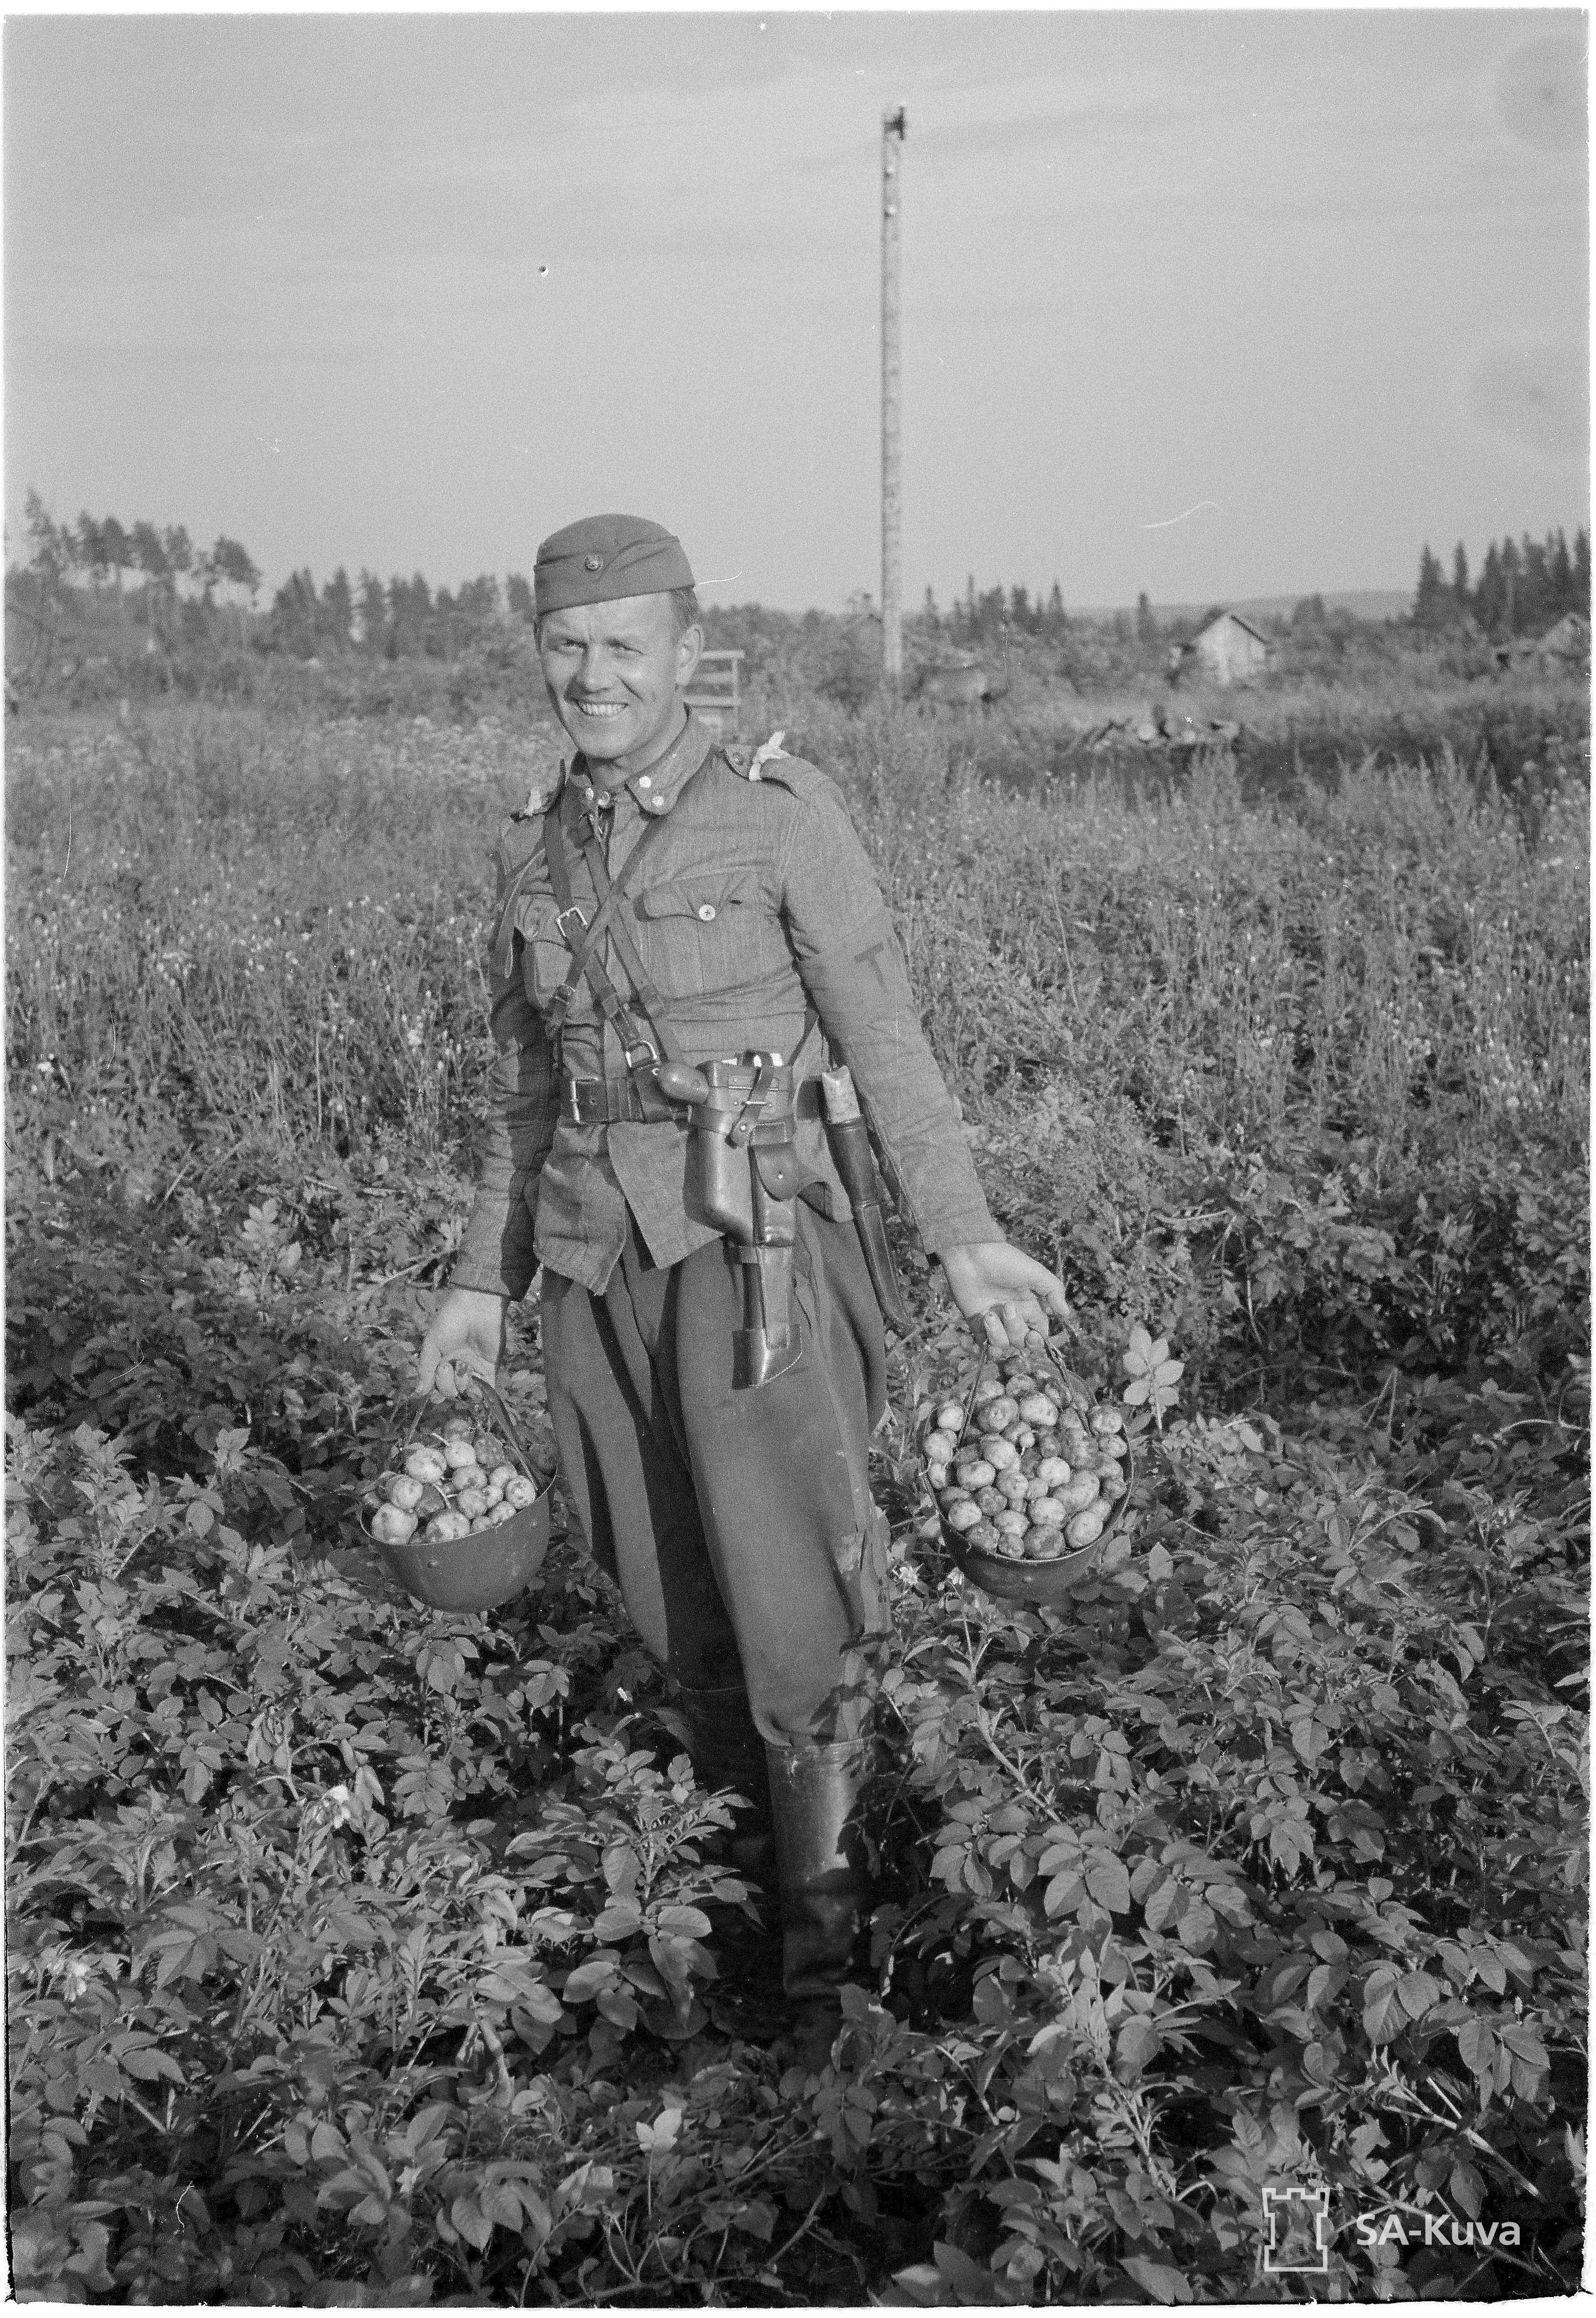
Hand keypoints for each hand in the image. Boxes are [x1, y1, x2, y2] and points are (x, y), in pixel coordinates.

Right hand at [419, 1287, 507, 1399]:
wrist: (474, 1309)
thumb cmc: (449, 1322)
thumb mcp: (431, 1344)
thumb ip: (425, 1368)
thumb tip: (420, 1393)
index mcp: (442, 1364)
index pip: (437, 1387)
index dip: (436, 1389)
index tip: (435, 1377)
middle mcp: (457, 1370)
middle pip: (451, 1392)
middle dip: (447, 1384)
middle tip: (447, 1366)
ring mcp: (474, 1371)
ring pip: (467, 1392)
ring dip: (462, 1383)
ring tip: (463, 1365)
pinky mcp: (490, 1369)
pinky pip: (486, 1389)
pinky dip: (481, 1393)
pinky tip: (476, 1386)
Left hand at [940, 1240, 1069, 1355]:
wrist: (972, 1254)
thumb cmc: (1005, 1261)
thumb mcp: (1035, 1272)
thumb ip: (1053, 1291)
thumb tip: (1066, 1313)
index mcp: (1031, 1306)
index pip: (1039, 1333)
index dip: (1037, 1340)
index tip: (1033, 1335)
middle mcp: (1014, 1317)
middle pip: (1021, 1341)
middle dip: (1016, 1330)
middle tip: (1007, 1307)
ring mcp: (995, 1321)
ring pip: (1003, 1345)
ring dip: (997, 1334)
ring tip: (989, 1315)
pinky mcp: (977, 1323)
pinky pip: (985, 1344)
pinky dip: (986, 1342)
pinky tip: (984, 1325)